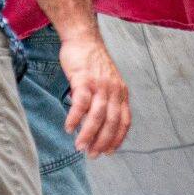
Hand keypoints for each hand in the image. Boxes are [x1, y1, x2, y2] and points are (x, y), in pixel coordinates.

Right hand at [56, 27, 130, 155]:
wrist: (84, 39)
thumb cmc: (93, 63)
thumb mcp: (107, 83)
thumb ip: (105, 102)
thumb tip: (96, 126)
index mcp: (121, 92)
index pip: (124, 121)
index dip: (117, 138)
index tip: (109, 152)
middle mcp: (114, 90)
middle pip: (111, 122)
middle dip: (102, 142)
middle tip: (92, 155)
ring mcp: (100, 84)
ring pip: (97, 115)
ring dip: (88, 134)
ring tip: (80, 147)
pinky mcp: (84, 79)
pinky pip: (81, 103)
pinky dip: (75, 118)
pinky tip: (69, 128)